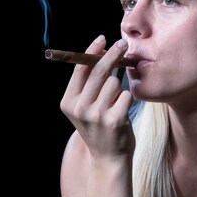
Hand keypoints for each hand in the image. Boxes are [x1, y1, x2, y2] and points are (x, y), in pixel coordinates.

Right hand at [60, 35, 134, 159]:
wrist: (108, 158)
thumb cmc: (99, 127)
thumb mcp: (85, 107)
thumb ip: (89, 84)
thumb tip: (102, 52)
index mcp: (68, 103)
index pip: (80, 69)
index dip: (92, 51)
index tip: (103, 38)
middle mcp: (80, 109)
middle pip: (98, 71)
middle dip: (112, 54)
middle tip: (123, 44)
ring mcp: (97, 115)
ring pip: (115, 84)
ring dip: (119, 89)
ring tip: (115, 105)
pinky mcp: (115, 120)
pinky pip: (127, 95)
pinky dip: (128, 101)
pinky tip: (122, 113)